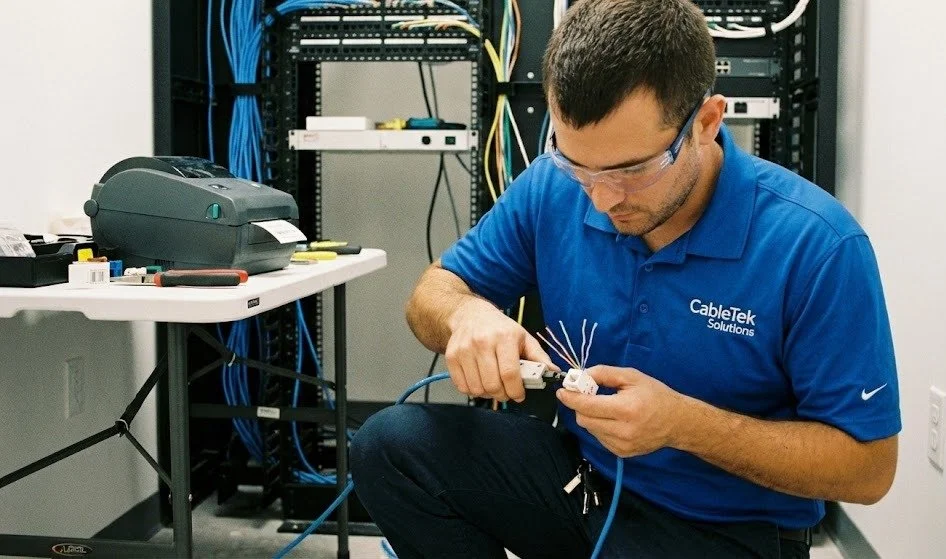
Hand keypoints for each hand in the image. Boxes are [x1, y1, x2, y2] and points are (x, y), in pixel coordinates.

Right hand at [444, 298, 556, 402]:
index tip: (519, 395)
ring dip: (488, 394)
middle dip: (503, 395)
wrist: (470, 315)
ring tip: (493, 385)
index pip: (510, 373)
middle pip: (493, 384)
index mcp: (504, 337)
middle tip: (507, 392)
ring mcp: (464, 350)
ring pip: (477, 388)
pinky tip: (480, 382)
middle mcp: (482, 342)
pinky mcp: (452, 357)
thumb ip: (538, 357)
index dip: (516, 390)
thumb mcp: (523, 337)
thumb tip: (554, 372)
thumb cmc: (499, 328)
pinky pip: (463, 387)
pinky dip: (473, 391)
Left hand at [556, 365, 685, 456]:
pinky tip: (613, 420)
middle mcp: (623, 431)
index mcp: (626, 409)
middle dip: (580, 406)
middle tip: (587, 395)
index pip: (587, 406)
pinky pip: (599, 438)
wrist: (677, 422)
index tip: (562, 391)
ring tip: (605, 407)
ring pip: (590, 430)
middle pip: (584, 420)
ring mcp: (622, 445)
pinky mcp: (622, 453)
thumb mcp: (631, 376)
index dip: (571, 398)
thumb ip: (603, 373)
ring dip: (590, 417)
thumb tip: (580, 376)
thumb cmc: (655, 395)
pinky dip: (599, 427)